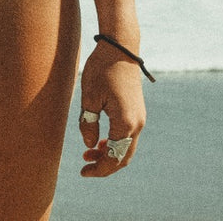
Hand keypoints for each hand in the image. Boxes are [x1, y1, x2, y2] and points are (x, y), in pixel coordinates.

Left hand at [78, 39, 146, 176]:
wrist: (120, 49)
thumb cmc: (101, 69)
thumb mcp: (88, 97)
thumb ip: (88, 124)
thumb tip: (90, 144)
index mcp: (125, 122)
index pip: (113, 157)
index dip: (99, 169)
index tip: (83, 173)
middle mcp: (137, 123)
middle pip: (123, 157)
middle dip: (105, 165)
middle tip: (84, 167)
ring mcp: (139, 118)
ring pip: (126, 147)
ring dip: (109, 154)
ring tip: (88, 153)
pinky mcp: (137, 112)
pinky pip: (128, 136)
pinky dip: (115, 143)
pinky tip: (99, 141)